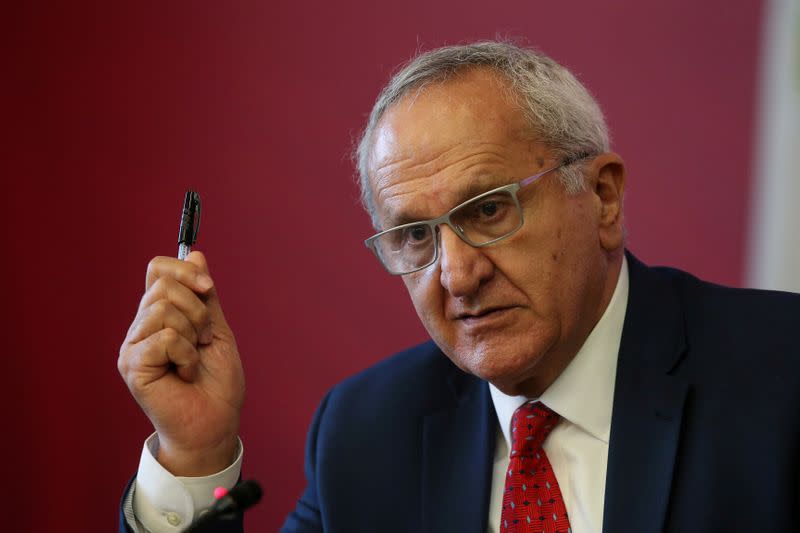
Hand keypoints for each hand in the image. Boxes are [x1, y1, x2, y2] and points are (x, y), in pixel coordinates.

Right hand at [118, 251, 244, 475]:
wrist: (216, 423)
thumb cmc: (216, 383)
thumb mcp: (216, 330)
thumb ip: (205, 296)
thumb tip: (196, 254)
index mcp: (159, 316)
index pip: (158, 270)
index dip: (185, 271)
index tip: (208, 288)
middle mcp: (141, 328)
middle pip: (164, 286)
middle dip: (198, 310)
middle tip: (203, 340)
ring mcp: (133, 347)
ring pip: (164, 309)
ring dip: (193, 333)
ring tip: (194, 358)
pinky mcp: (132, 366)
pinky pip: (164, 337)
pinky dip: (186, 354)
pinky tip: (185, 373)